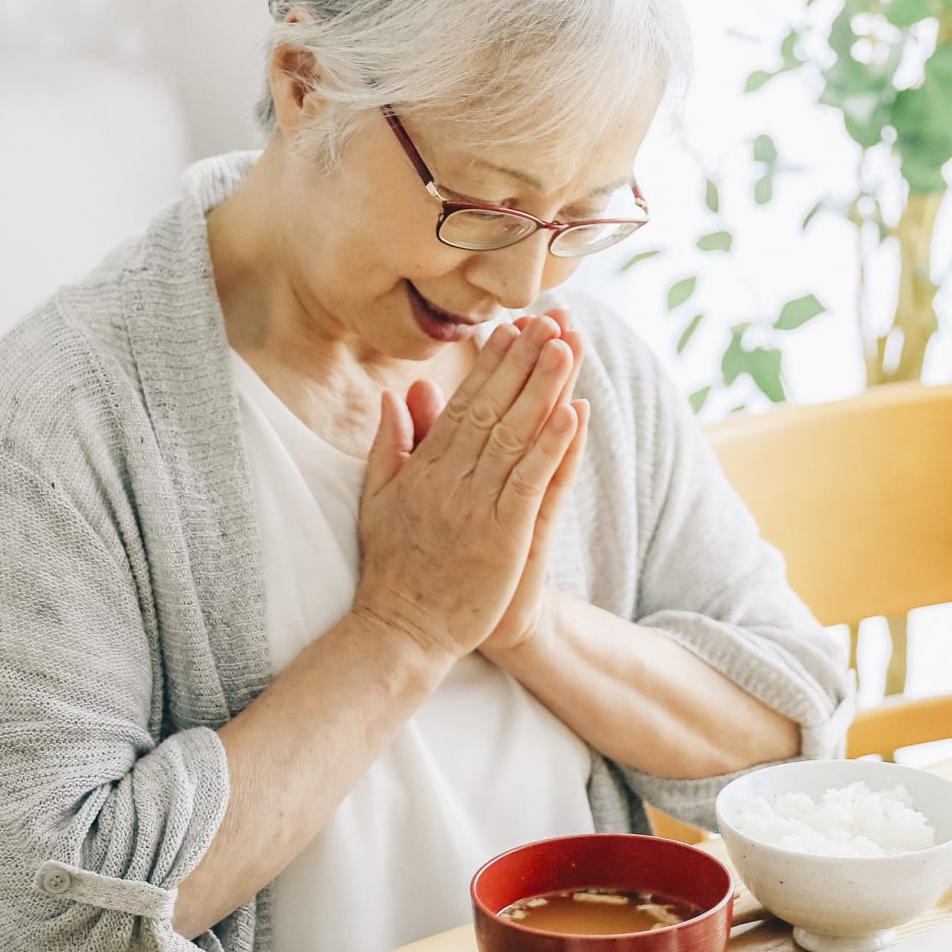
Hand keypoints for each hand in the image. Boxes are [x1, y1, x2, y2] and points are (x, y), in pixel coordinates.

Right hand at [348, 313, 581, 658]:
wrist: (402, 631)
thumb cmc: (394, 569)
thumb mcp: (378, 500)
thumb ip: (390, 446)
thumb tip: (396, 396)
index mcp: (425, 468)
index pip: (463, 403)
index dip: (491, 364)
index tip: (513, 328)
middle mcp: (450, 479)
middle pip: (493, 409)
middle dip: (523, 362)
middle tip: (549, 320)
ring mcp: (477, 506)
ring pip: (515, 436)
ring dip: (543, 389)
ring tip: (566, 346)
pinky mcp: (503, 536)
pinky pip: (530, 481)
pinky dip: (552, 447)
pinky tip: (573, 413)